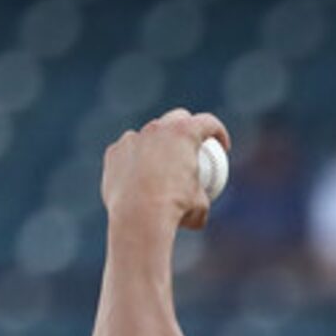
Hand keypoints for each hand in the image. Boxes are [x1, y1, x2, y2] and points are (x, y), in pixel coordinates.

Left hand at [101, 109, 230, 232]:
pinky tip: (138, 180)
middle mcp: (157, 129)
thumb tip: (200, 200)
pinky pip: (128, 152)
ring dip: (158, 144)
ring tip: (161, 168)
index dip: (219, 132)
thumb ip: (201, 195)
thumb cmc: (175, 209)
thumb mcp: (200, 206)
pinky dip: (136, 161)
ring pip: (149, 135)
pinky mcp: (114, 152)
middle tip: (190, 149)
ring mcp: (133, 138)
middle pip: (177, 118)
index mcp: (184, 134)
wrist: (139, 217)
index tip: (221, 147)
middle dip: (187, 127)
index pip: (208, 122)